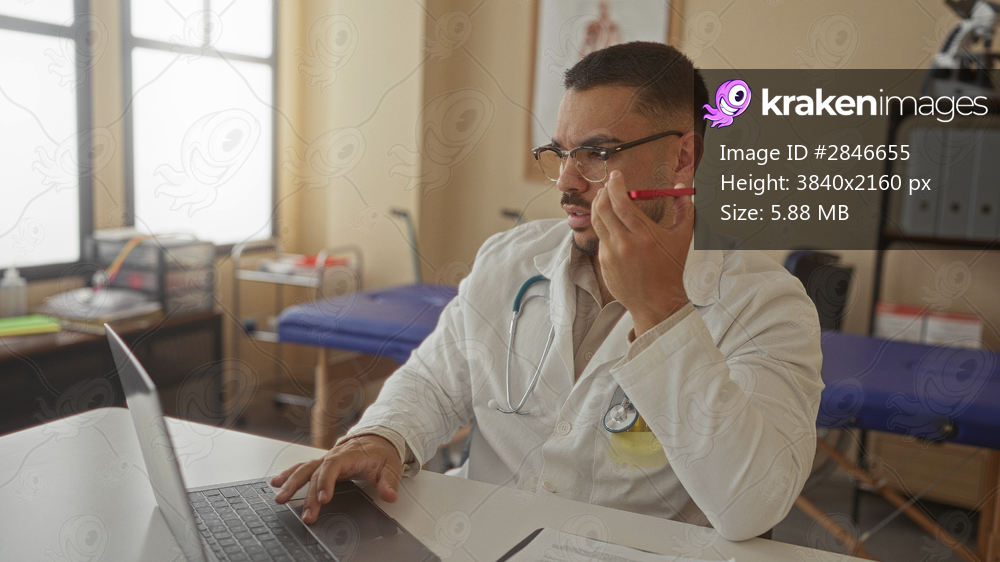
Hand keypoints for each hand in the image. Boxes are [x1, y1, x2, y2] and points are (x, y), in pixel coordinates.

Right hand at [270, 434, 401, 523]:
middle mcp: (333, 456)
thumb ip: (389, 482)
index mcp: (348, 455)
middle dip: (307, 493)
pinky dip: (288, 474)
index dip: (326, 482)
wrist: (376, 438)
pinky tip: (275, 483)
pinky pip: (302, 468)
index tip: (324, 498)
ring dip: (291, 483)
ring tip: (280, 498)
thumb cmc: (381, 452)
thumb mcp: (390, 466)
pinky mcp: (321, 464)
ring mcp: (325, 460)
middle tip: (306, 513)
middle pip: (315, 473)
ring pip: (304, 469)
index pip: (333, 467)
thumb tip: (390, 496)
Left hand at [591, 170, 693, 335]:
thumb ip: (684, 208)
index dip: (616, 185)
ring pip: (597, 222)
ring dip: (598, 206)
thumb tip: (682, 185)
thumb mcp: (683, 237)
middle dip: (604, 192)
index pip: (621, 202)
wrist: (658, 301)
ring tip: (605, 198)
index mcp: (644, 235)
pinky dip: (603, 226)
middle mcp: (624, 243)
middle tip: (609, 185)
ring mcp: (611, 254)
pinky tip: (610, 223)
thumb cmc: (672, 268)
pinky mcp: (604, 263)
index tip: (616, 175)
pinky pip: (600, 238)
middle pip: (603, 209)